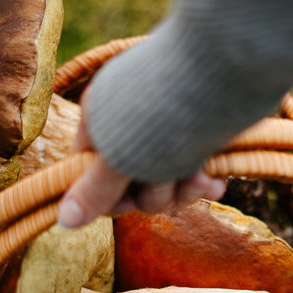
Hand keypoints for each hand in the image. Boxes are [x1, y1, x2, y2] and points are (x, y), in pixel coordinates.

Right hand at [57, 89, 226, 228]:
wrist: (227, 72)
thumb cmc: (164, 113)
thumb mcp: (123, 158)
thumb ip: (95, 190)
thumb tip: (64, 220)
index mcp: (100, 120)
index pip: (90, 174)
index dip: (107, 198)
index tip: (126, 206)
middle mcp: (131, 124)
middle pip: (133, 185)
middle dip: (156, 194)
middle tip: (171, 183)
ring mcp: (168, 129)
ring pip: (167, 183)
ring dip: (183, 189)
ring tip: (201, 176)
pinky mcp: (201, 135)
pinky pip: (195, 173)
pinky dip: (205, 182)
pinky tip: (216, 181)